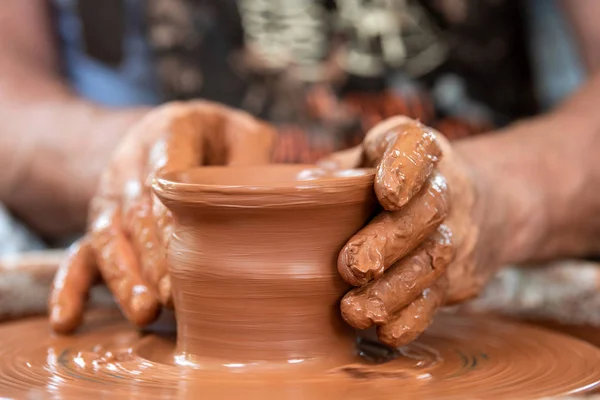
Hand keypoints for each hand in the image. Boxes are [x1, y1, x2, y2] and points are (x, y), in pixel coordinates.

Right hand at [49, 101, 275, 332]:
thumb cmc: (221, 139)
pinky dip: (70, 288)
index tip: (185, 252)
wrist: (178, 130)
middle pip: (135, 212)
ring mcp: (112, 194)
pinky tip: (68, 321)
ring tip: (144, 312)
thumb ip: (250, 163)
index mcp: (170, 130)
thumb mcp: (243, 134)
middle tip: (172, 296)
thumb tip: (266, 209)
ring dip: (123, 276)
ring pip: (107, 237)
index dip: (169, 215)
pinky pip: (79, 254)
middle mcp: (132, 161)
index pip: (164, 172)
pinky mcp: (103, 222)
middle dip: (151, 257)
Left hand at [321, 116, 498, 346]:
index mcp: (417, 149)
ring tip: (355, 310)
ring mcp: (456, 233)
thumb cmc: (395, 179)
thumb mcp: (368, 159)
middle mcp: (445, 187)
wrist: (476, 205)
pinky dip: (414, 318)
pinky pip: (440, 297)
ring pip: (433, 260)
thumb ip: (336, 174)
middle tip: (352, 267)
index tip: (386, 193)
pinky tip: (387, 331)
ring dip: (394, 289)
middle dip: (390, 240)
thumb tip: (291, 194)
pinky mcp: (459, 275)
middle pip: (428, 210)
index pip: (419, 149)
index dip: (405, 170)